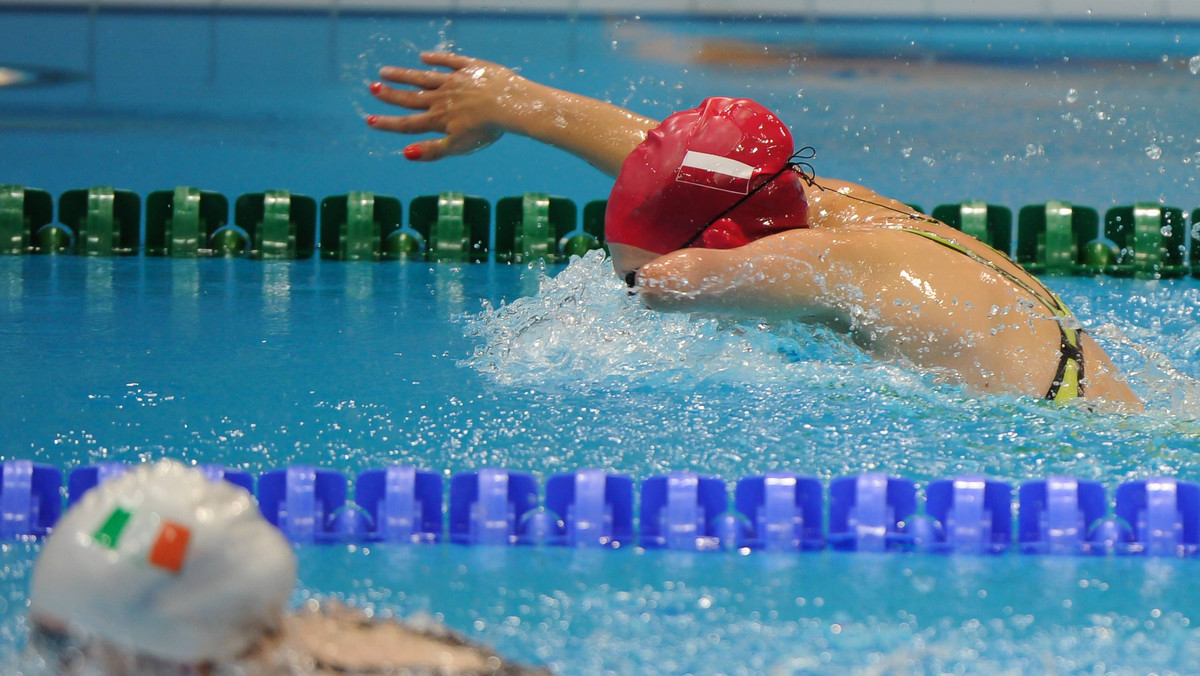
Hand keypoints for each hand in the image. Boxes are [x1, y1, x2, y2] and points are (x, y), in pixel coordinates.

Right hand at [367, 52, 526, 161]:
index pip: (408, 123)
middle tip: (372, 87)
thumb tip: (405, 154)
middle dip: (390, 94)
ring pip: (424, 77)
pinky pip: (449, 61)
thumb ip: (432, 150)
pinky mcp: (470, 68)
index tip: (370, 120)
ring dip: (404, 75)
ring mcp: (454, 81)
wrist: (509, 105)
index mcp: (439, 119)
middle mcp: (441, 98)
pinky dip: (436, 59)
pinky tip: (424, 56)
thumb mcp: (459, 146)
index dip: (388, 123)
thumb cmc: (486, 130)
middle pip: (411, 97)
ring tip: (386, 71)